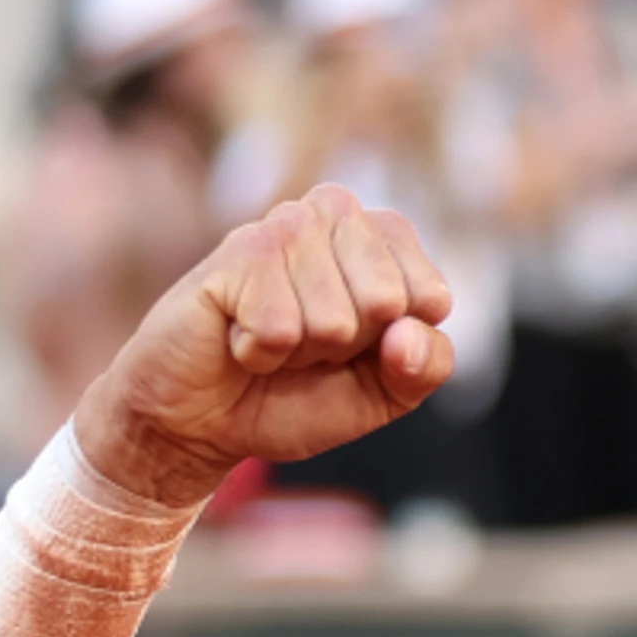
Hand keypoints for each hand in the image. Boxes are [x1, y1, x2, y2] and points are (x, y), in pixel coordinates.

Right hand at [73, 184, 454, 502]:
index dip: (396, 346)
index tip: (356, 349)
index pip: (430, 295)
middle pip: (386, 301)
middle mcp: (335, 216)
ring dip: (301, 351)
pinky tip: (238, 337)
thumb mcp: (386, 395)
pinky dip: (261, 352)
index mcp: (383, 241)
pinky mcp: (236, 249)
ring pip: (334, 318)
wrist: (205, 421)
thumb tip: (408, 334)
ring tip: (272, 340)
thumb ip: (426, 366)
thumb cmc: (299, 396)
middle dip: (349, 347)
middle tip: (307, 345)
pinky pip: (280, 327)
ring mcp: (284, 225)